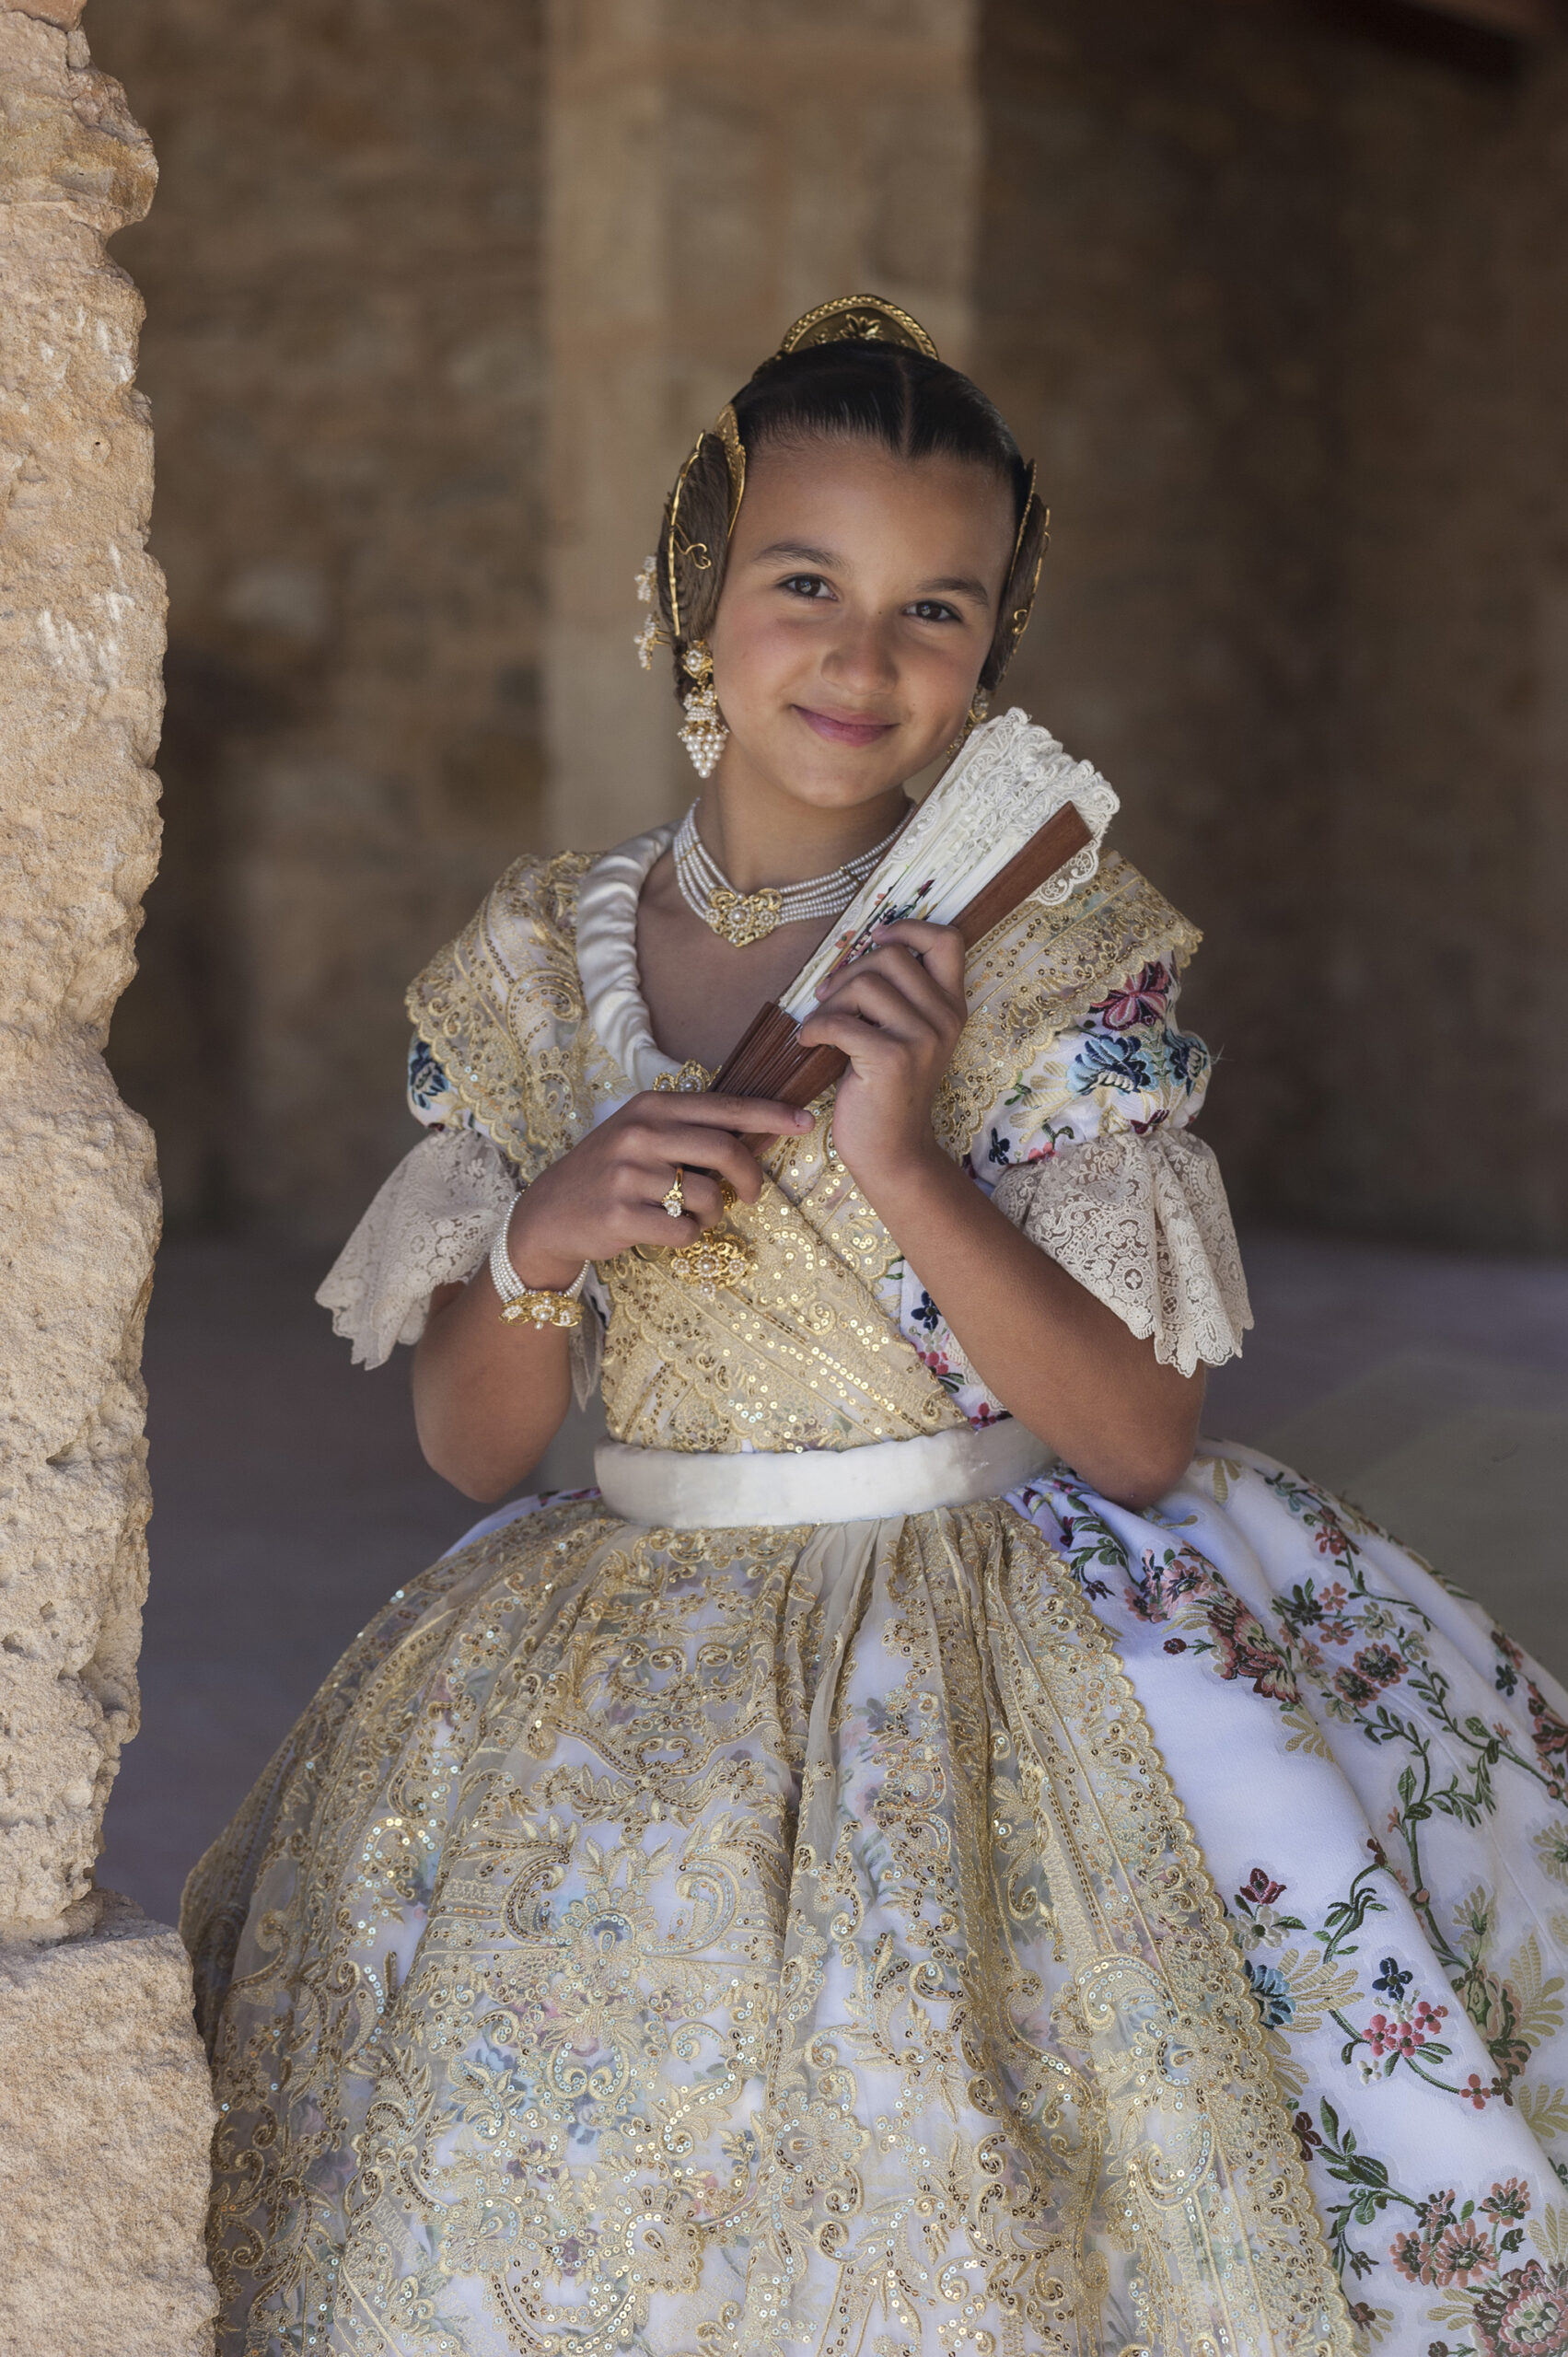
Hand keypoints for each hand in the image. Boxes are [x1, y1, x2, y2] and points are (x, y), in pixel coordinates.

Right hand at [505, 1090, 811, 1285]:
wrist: (551, 1212)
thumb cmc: (611, 1172)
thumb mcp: (646, 1137)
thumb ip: (697, 1131)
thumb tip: (764, 1130)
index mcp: (651, 1108)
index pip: (725, 1107)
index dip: (770, 1115)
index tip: (805, 1121)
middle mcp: (640, 1134)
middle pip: (724, 1149)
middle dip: (749, 1176)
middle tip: (751, 1194)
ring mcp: (628, 1175)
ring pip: (706, 1195)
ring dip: (713, 1212)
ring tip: (693, 1213)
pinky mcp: (622, 1215)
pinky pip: (684, 1229)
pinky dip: (688, 1235)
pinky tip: (669, 1230)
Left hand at [798, 919, 965, 1184]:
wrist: (892, 1152)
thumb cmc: (886, 1092)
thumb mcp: (904, 1038)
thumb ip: (897, 997)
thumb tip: (860, 950)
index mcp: (952, 1008)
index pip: (947, 940)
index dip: (909, 927)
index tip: (876, 939)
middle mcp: (945, 1019)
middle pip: (892, 956)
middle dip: (850, 971)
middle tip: (829, 998)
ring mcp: (923, 1039)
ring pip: (865, 984)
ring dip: (831, 1002)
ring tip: (821, 1027)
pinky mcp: (893, 1060)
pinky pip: (841, 1021)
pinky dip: (815, 1028)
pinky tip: (808, 1043)